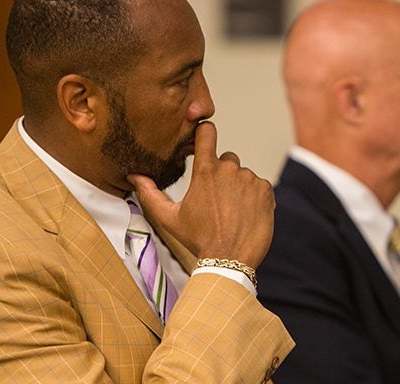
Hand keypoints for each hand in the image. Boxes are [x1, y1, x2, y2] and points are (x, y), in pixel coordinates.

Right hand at [127, 122, 274, 268]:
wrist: (230, 260)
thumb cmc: (198, 240)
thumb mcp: (169, 218)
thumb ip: (150, 194)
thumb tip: (134, 176)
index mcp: (205, 170)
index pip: (207, 131)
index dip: (204, 132)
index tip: (203, 138)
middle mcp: (229, 169)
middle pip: (226, 159)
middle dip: (221, 174)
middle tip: (216, 200)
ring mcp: (250, 179)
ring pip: (243, 175)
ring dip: (238, 187)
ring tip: (231, 212)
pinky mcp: (266, 190)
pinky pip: (259, 186)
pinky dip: (254, 197)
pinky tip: (245, 215)